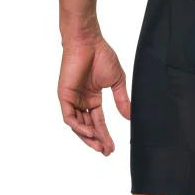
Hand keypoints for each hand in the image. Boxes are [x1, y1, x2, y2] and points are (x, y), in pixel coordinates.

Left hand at [57, 35, 130, 155]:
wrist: (88, 42)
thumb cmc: (102, 56)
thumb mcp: (116, 81)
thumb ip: (121, 99)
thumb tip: (129, 117)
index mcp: (93, 98)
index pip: (98, 121)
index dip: (105, 135)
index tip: (113, 147)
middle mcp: (82, 101)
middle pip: (88, 127)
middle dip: (97, 140)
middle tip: (106, 152)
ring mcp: (72, 99)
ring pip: (78, 125)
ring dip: (88, 137)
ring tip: (99, 145)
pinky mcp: (65, 96)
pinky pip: (70, 117)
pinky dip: (79, 126)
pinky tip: (90, 132)